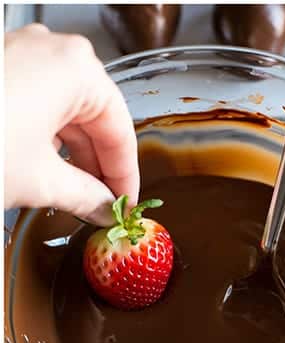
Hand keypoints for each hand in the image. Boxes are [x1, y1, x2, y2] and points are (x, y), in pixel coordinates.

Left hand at [4, 24, 138, 225]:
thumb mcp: (39, 181)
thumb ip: (86, 196)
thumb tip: (103, 208)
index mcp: (77, 69)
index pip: (120, 131)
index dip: (126, 177)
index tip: (125, 205)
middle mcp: (50, 50)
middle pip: (93, 118)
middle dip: (98, 166)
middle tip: (102, 204)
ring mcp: (17, 52)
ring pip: (63, 110)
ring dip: (71, 154)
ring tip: (72, 192)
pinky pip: (35, 101)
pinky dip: (44, 137)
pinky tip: (44, 168)